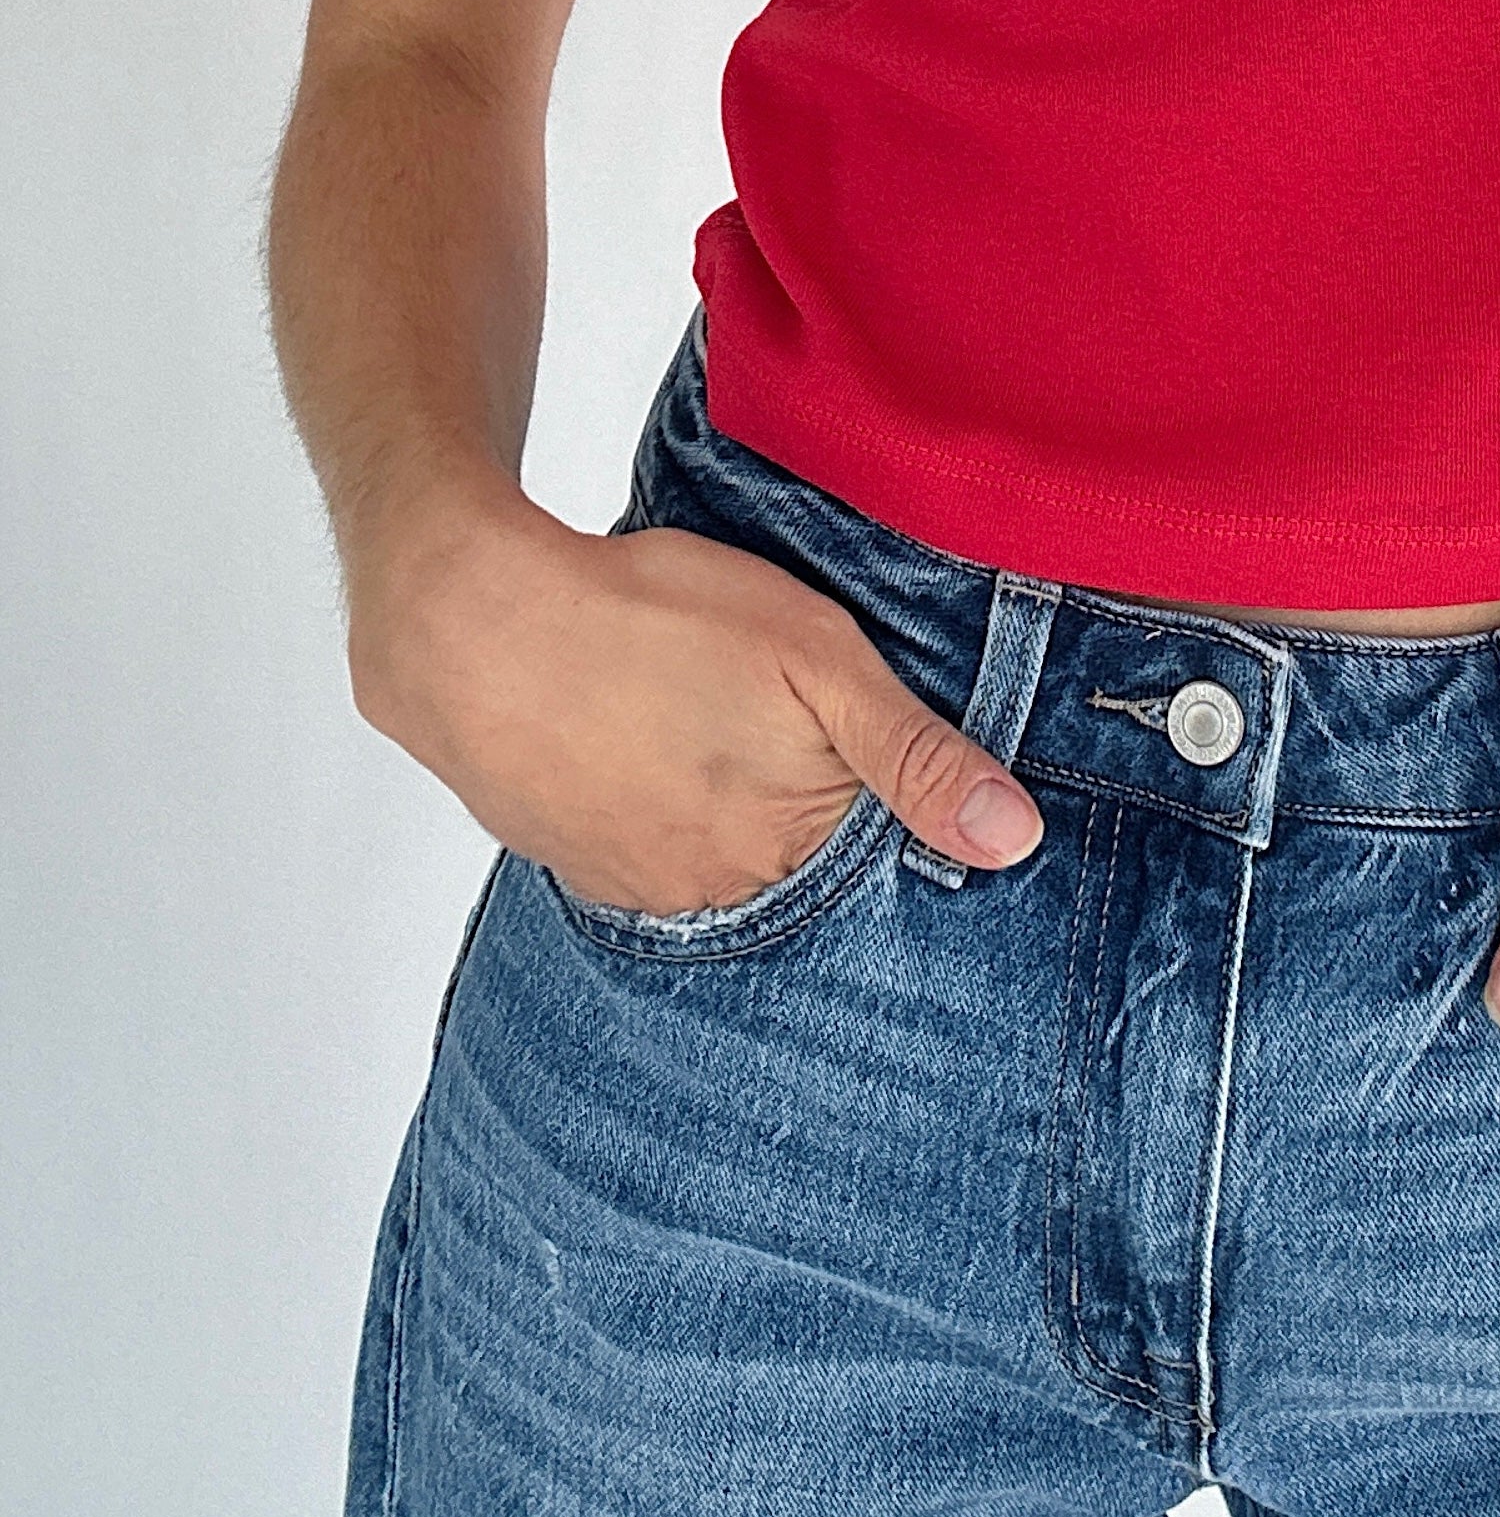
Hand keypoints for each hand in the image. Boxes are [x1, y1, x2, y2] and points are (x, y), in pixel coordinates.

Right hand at [346, 488, 1043, 914]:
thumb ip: (916, 755)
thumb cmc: (651, 621)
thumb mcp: (815, 661)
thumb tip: (1014, 841)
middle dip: (811, 813)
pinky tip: (657, 746)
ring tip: (715, 729)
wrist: (467, 621)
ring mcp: (632, 883)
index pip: (873, 866)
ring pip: (719, 859)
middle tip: (778, 725)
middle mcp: (710, 894)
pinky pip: (648, 848)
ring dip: (731, 810)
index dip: (889, 811)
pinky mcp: (570, 857)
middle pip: (797, 870)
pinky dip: (663, 804)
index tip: (874, 758)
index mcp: (782, 853)